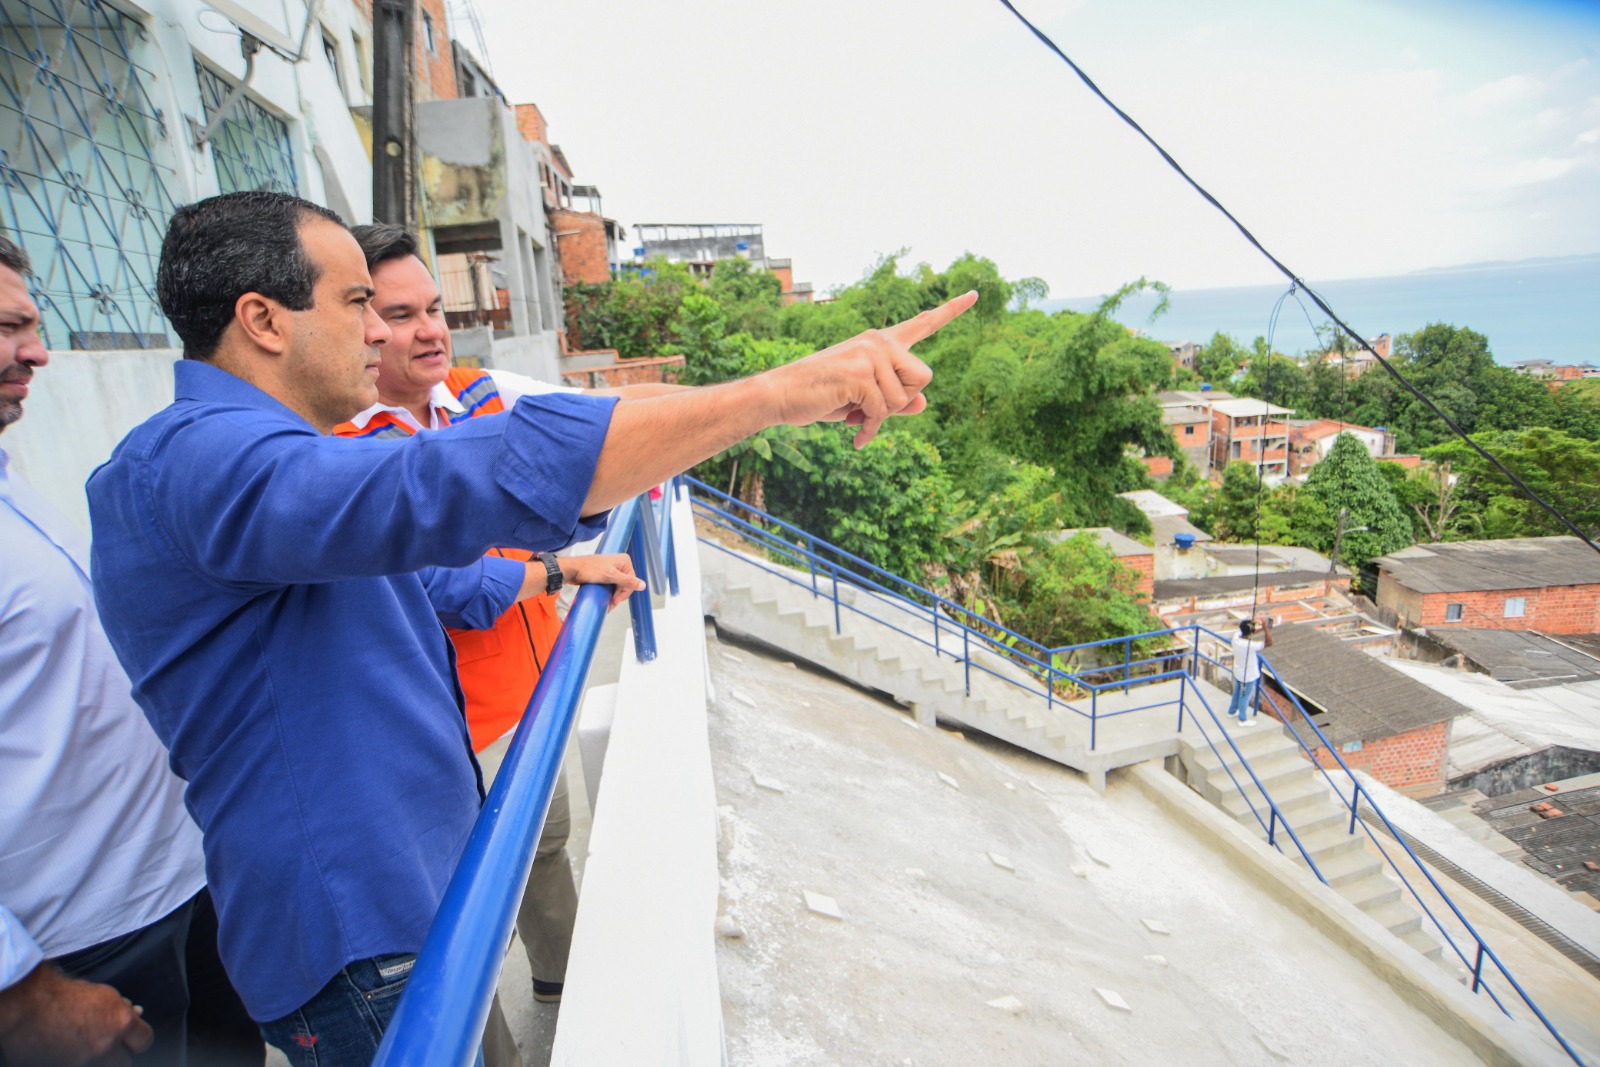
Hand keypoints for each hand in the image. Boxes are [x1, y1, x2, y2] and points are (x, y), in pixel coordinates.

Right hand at [0, 964, 153, 1066]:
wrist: (23, 1004)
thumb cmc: (59, 992)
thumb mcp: (100, 993)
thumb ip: (120, 1007)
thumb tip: (136, 1013)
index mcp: (120, 1022)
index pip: (144, 1040)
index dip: (138, 1038)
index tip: (132, 1037)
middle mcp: (105, 1046)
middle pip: (124, 1062)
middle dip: (118, 1054)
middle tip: (106, 1043)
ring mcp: (82, 1062)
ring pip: (101, 1066)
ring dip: (95, 1058)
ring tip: (81, 1044)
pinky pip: (76, 1066)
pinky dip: (73, 1061)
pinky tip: (64, 1049)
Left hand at [560, 553, 645, 608]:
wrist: (572, 570)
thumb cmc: (590, 570)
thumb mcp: (610, 576)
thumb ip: (627, 581)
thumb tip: (643, 585)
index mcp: (624, 561)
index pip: (631, 581)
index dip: (624, 593)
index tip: (615, 602)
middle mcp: (620, 564)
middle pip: (625, 584)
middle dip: (619, 596)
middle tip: (610, 605)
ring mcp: (612, 569)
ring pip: (618, 586)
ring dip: (614, 596)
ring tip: (608, 604)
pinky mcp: (605, 574)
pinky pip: (612, 585)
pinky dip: (610, 593)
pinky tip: (606, 599)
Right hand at [763, 291, 975, 447]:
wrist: (782, 396)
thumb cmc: (824, 397)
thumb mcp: (865, 400)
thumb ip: (896, 400)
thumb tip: (923, 404)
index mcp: (881, 342)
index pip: (923, 323)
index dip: (952, 310)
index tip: (976, 294)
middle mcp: (878, 341)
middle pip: (923, 378)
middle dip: (902, 402)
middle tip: (870, 410)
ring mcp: (869, 354)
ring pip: (903, 400)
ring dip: (880, 418)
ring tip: (854, 417)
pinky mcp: (860, 373)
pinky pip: (882, 410)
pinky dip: (869, 428)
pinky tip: (854, 433)